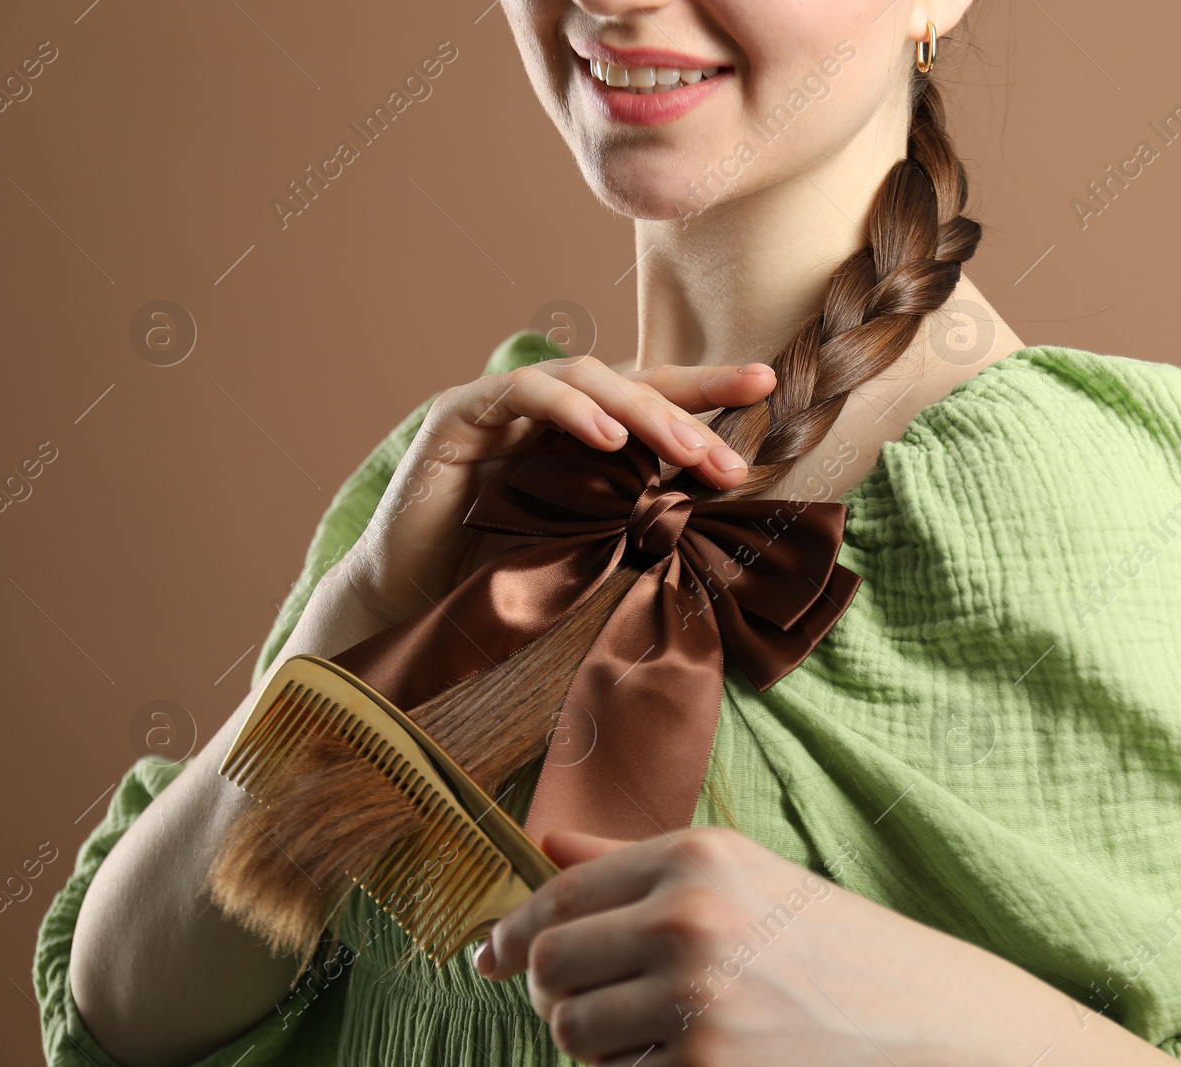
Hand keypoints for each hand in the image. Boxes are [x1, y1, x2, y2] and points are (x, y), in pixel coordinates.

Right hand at [289, 356, 775, 657]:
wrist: (413, 611)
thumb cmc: (503, 583)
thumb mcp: (592, 553)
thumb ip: (641, 527)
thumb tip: (717, 530)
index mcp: (582, 439)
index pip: (654, 401)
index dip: (708, 389)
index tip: (767, 386)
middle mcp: (548, 414)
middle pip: (630, 382)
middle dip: (689, 406)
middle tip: (731, 453)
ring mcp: (503, 407)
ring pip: (586, 376)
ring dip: (642, 411)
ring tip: (686, 449)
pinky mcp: (459, 415)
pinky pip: (524, 392)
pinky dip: (572, 409)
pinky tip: (609, 440)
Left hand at [472, 827, 1045, 1066]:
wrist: (935, 1029)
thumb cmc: (836, 953)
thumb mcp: (745, 882)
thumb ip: (635, 864)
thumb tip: (544, 846)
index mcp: (696, 858)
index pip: (559, 893)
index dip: (512, 932)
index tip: (488, 956)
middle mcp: (688, 919)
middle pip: (548, 967)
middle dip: (549, 995)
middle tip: (582, 1007)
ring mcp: (694, 1004)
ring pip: (572, 1036)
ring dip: (597, 1049)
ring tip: (659, 1039)